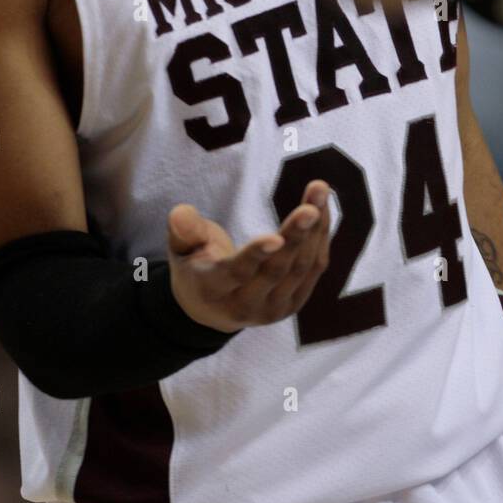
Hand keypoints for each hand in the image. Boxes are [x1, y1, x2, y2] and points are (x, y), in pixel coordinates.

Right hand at [166, 182, 330, 333]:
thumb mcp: (181, 250)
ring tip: (320, 192)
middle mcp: (246, 305)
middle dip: (296, 236)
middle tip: (311, 207)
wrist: (212, 310)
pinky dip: (320, 237)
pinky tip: (322, 208)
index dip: (256, 255)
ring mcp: (273, 308)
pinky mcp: (293, 304)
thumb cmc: (196, 268)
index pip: (237, 273)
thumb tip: (180, 212)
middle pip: (276, 271)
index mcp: (213, 290)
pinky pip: (313, 268)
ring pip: (300, 268)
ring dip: (315, 230)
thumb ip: (183, 231)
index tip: (276, 237)